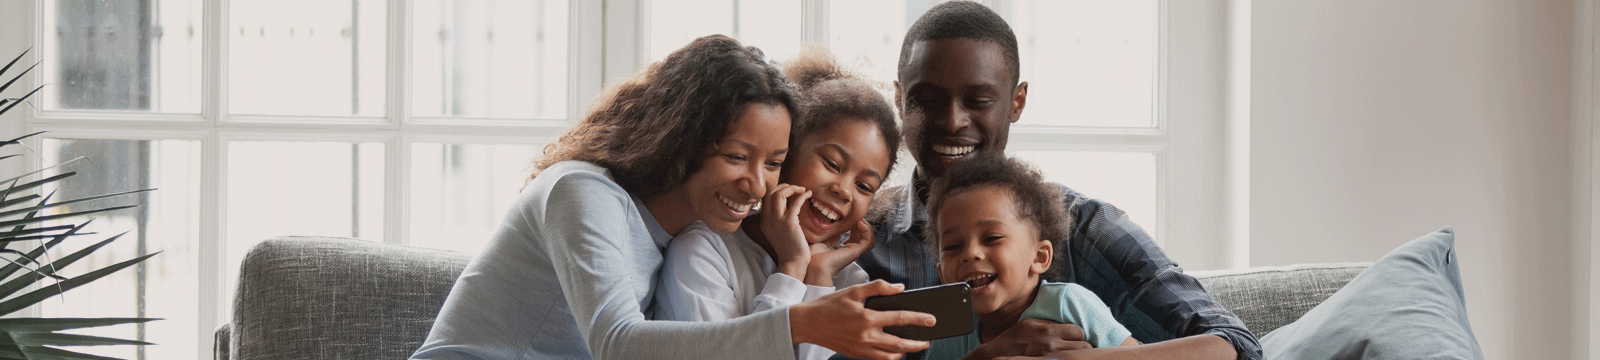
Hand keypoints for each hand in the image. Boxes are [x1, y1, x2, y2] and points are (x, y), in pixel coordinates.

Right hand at [761, 184, 813, 278]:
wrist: (793, 262)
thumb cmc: (790, 248)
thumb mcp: (779, 232)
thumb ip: (779, 219)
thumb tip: (789, 205)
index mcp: (764, 221)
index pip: (765, 198)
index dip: (777, 190)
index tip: (789, 191)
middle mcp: (767, 220)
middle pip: (770, 193)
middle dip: (784, 186)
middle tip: (796, 188)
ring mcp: (777, 221)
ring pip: (779, 194)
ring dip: (792, 188)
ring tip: (802, 190)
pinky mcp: (789, 223)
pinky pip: (795, 203)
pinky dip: (802, 196)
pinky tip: (808, 194)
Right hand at [789, 280, 934, 359]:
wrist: (807, 323)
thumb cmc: (829, 305)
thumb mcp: (853, 290)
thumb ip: (878, 288)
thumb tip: (899, 288)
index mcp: (867, 318)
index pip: (900, 318)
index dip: (918, 319)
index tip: (931, 320)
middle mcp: (866, 336)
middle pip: (900, 343)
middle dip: (917, 342)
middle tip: (928, 340)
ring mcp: (861, 348)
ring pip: (890, 355)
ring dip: (904, 352)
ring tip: (912, 345)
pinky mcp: (856, 354)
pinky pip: (878, 359)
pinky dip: (889, 356)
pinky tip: (893, 349)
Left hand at [805, 219, 875, 285]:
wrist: (814, 265)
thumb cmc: (813, 256)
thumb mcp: (821, 241)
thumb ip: (830, 236)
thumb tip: (837, 231)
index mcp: (841, 249)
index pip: (854, 236)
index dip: (854, 225)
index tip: (849, 217)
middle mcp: (849, 250)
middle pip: (862, 236)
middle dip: (861, 224)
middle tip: (855, 216)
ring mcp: (853, 251)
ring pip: (868, 239)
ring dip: (866, 227)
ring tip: (859, 220)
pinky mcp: (856, 252)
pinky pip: (868, 241)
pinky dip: (867, 231)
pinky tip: (860, 223)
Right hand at [960, 318, 1088, 359]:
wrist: (996, 354)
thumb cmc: (1013, 339)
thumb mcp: (1030, 324)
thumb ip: (1049, 324)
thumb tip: (1065, 324)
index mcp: (1048, 330)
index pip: (1078, 332)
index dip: (1078, 336)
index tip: (1074, 339)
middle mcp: (1051, 344)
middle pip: (1083, 346)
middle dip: (1082, 348)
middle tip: (1075, 350)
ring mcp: (1049, 357)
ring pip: (1078, 357)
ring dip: (1077, 356)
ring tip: (1070, 356)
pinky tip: (1063, 359)